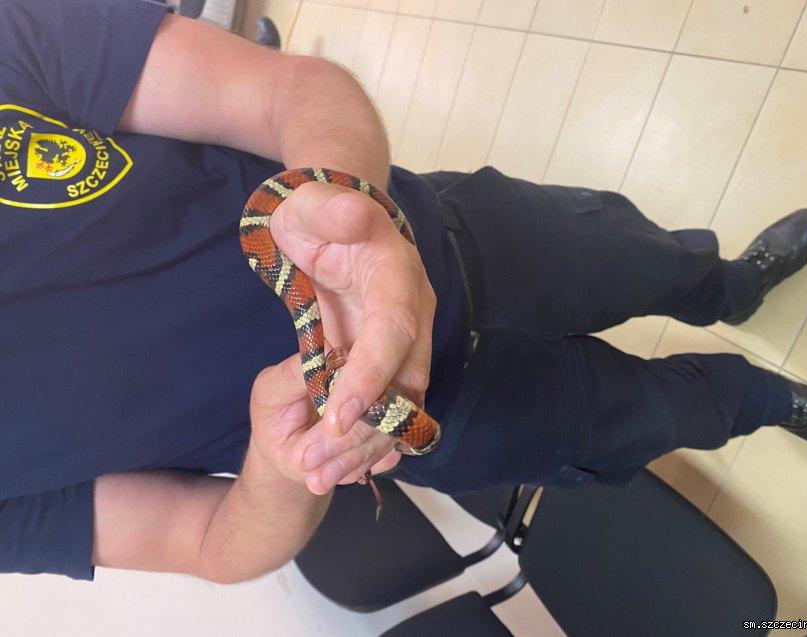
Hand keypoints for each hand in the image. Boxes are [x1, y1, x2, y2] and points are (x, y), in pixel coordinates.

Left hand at [268, 179, 436, 493]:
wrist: (334, 223)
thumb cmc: (317, 213)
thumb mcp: (313, 202)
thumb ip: (333, 209)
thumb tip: (353, 215)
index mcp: (399, 278)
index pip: (395, 331)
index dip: (373, 374)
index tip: (340, 414)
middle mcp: (412, 316)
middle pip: (404, 382)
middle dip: (365, 429)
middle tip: (316, 467)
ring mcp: (403, 341)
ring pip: (398, 404)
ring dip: (363, 445)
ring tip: (316, 477)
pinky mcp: (387, 359)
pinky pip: (388, 406)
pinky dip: (369, 440)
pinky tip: (342, 470)